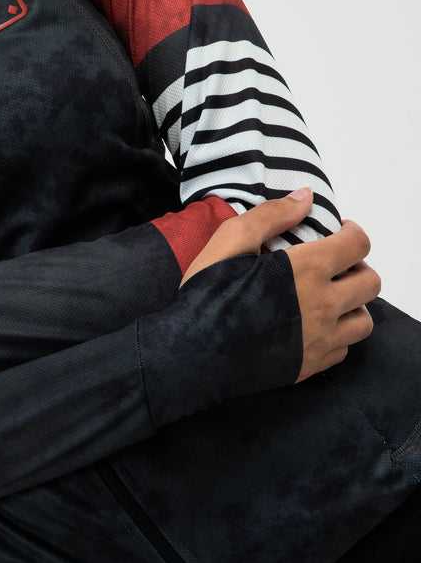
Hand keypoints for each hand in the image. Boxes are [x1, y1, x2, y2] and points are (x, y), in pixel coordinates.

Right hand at [181, 189, 380, 383]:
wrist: (192, 352)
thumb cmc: (207, 296)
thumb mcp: (229, 241)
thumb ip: (271, 215)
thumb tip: (305, 198)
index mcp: (308, 270)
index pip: (358, 244)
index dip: (351, 233)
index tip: (337, 233)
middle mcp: (323, 305)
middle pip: (370, 282)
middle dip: (356, 268)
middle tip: (333, 266)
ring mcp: (319, 339)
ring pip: (363, 320)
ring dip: (352, 305)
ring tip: (328, 299)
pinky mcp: (309, 365)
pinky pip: (343, 349)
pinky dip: (336, 335)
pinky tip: (312, 327)